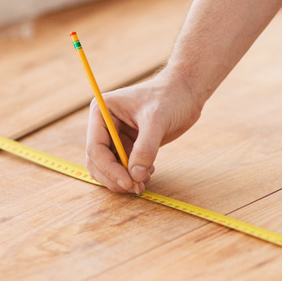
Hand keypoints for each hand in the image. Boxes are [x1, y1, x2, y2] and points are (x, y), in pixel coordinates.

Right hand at [86, 70, 201, 193]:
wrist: (186, 93)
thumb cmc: (170, 97)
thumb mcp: (157, 121)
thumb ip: (145, 149)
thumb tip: (135, 176)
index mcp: (102, 112)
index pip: (95, 148)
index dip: (108, 169)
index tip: (127, 182)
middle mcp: (104, 125)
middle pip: (98, 162)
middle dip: (114, 177)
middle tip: (135, 187)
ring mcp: (116, 136)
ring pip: (109, 168)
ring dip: (124, 179)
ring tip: (144, 180)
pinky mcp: (130, 145)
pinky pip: (124, 167)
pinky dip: (133, 175)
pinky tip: (149, 172)